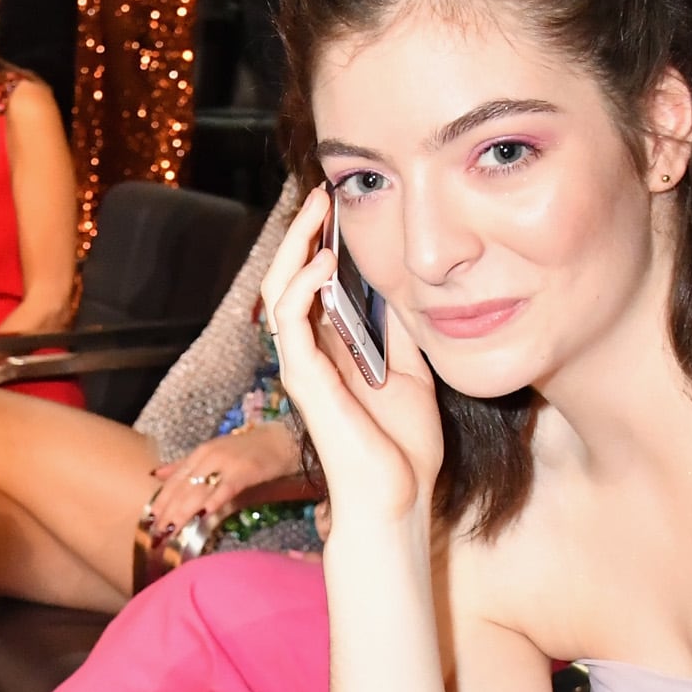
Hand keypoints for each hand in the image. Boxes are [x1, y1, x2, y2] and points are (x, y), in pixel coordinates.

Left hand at [139, 420, 303, 542]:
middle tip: (158, 531)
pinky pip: (226, 488)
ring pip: (201, 489)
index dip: (162, 500)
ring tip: (174, 528)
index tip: (149, 519)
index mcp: (199, 454)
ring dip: (185, 510)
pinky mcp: (245, 471)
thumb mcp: (211, 454)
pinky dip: (215, 499)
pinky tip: (205, 513)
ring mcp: (226, 463)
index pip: (175, 480)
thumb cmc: (245, 451)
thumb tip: (156, 474)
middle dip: (169, 510)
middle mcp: (208, 457)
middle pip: (184, 487)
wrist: (280, 440)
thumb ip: (184, 465)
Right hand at [259, 184, 443, 530]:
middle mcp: (311, 353)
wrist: (401, 497)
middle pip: (289, 278)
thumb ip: (399, 331)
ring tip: (316, 212)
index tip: (339, 206)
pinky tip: (323, 263)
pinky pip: (290, 321)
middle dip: (302, 233)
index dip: (319, 243)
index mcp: (333, 350)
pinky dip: (302, 287)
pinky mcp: (304, 379)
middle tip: (321, 194)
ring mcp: (304, 365)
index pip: (313, 284)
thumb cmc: (404, 446)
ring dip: (296, 247)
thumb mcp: (412, 370)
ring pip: (279, 291)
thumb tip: (402, 285)